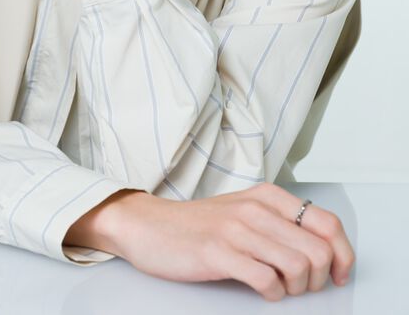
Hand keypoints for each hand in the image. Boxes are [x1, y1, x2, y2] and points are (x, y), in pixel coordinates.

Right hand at [105, 183, 354, 300]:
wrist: (149, 225)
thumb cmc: (199, 224)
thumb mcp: (244, 210)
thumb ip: (279, 222)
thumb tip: (322, 250)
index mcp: (267, 196)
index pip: (327, 223)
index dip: (343, 255)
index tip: (338, 274)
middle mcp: (256, 209)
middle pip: (319, 249)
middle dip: (319, 278)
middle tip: (302, 287)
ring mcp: (237, 229)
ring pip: (298, 265)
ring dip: (296, 288)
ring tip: (280, 288)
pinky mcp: (219, 252)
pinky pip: (267, 280)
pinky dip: (273, 295)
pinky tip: (262, 291)